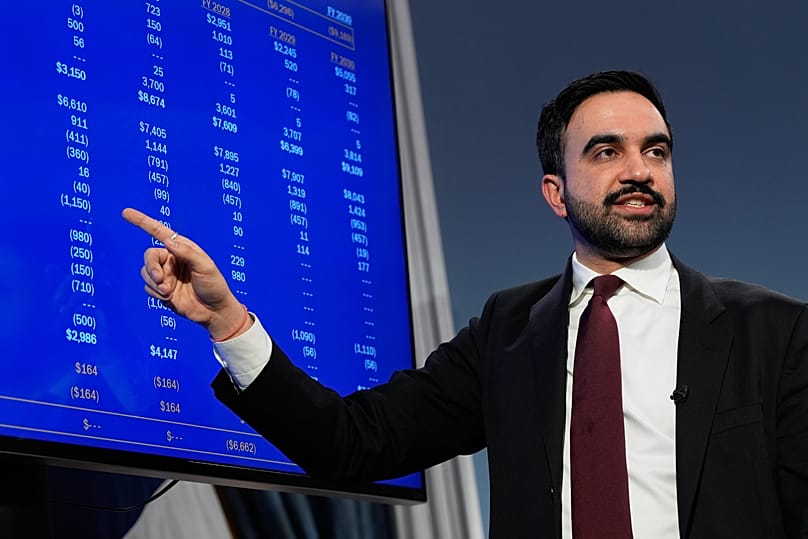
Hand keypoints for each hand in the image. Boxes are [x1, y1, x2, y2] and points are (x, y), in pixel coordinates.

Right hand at [122, 208, 251, 339]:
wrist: (213, 311)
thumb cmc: (214, 286)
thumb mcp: (205, 266)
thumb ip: (186, 252)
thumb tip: (167, 240)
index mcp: (182, 248)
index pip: (159, 232)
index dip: (142, 222)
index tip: (125, 213)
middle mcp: (171, 260)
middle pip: (149, 256)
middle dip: (151, 268)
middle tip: (160, 279)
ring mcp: (166, 275)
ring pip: (146, 273)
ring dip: (155, 283)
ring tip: (169, 291)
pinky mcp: (161, 290)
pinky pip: (147, 287)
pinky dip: (156, 293)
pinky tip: (169, 297)